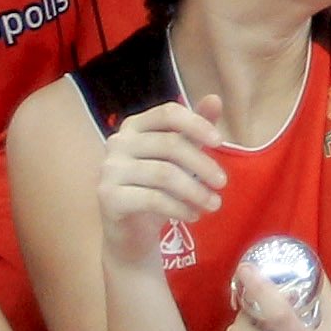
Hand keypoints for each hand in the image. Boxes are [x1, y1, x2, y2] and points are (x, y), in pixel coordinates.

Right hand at [95, 95, 227, 248]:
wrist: (131, 232)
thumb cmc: (158, 188)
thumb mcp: (180, 157)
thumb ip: (194, 130)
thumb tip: (215, 99)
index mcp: (134, 125)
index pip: (168, 113)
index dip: (196, 124)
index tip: (220, 142)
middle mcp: (118, 142)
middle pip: (170, 144)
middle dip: (202, 165)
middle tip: (222, 183)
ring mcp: (110, 169)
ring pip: (164, 174)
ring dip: (196, 191)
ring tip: (214, 204)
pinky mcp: (108, 196)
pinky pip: (153, 199)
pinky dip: (180, 208)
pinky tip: (194, 215)